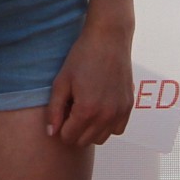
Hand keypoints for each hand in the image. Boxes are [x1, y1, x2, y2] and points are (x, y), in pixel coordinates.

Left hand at [46, 18, 133, 146]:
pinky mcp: (128, 106)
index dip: (61, 126)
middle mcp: (105, 116)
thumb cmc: (82, 56)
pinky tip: (100, 109)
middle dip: (74, 129)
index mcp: (86, 110)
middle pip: (83, 141)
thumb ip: (54, 110)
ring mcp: (119, 112)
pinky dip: (107, 125)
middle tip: (72, 108)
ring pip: (101, 138)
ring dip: (90, 130)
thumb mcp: (61, 81)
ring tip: (85, 108)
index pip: (68, 137)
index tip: (62, 110)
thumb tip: (51, 133)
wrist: (108, 38)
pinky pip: (117, 130)